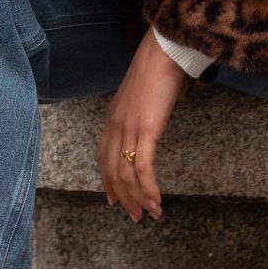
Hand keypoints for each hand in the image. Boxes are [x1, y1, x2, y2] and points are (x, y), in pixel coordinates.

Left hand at [96, 28, 188, 223]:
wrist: (164, 52)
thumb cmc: (159, 69)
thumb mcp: (142, 96)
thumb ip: (139, 114)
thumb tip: (148, 127)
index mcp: (112, 118)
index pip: (102, 157)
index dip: (107, 181)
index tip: (113, 200)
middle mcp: (115, 125)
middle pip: (112, 171)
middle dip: (124, 198)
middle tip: (136, 216)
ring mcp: (128, 128)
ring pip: (126, 174)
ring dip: (138, 198)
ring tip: (151, 214)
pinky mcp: (146, 130)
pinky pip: (142, 168)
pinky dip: (149, 188)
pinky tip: (158, 200)